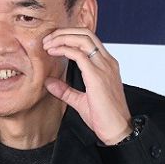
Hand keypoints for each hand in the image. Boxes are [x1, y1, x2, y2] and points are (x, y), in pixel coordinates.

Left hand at [42, 28, 132, 144]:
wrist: (117, 130)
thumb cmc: (104, 118)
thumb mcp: (80, 101)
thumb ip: (65, 91)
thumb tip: (49, 82)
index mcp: (106, 65)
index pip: (88, 40)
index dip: (69, 36)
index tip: (52, 43)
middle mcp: (107, 62)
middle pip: (86, 33)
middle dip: (63, 32)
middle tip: (47, 39)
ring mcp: (104, 67)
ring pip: (83, 39)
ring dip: (62, 37)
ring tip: (47, 44)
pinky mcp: (97, 76)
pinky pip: (79, 54)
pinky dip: (64, 49)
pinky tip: (53, 52)